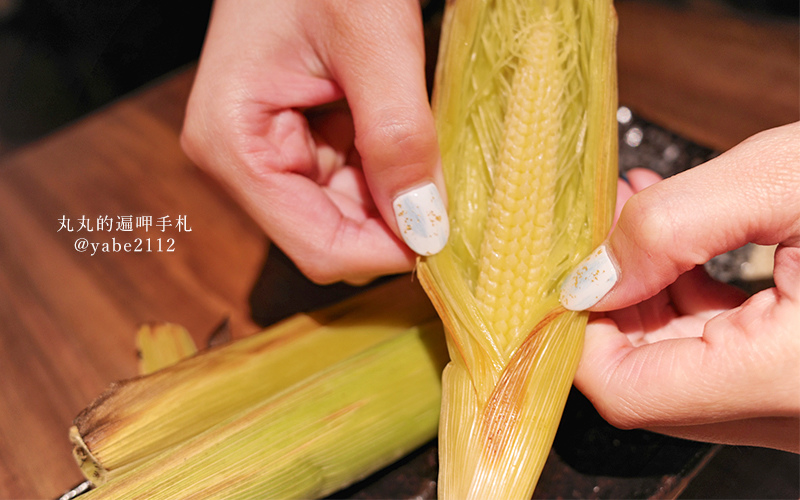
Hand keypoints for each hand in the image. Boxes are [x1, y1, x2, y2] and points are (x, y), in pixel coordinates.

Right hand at [181, 0, 447, 284]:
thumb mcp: (373, 38)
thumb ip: (398, 136)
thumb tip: (427, 227)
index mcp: (234, 144)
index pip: (318, 246)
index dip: (387, 250)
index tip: (448, 233)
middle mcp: (241, 161)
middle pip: (332, 236)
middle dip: (395, 220)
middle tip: (448, 181)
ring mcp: (266, 152)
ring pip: (347, 215)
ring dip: (396, 194)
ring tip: (424, 139)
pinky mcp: (293, 141)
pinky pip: (350, 183)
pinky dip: (388, 171)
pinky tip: (406, 133)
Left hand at [561, 122, 799, 452]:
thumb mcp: (788, 181)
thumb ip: (673, 226)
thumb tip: (593, 271)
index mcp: (789, 378)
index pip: (625, 389)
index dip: (581, 327)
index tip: (575, 266)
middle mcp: (793, 411)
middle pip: (645, 378)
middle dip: (615, 295)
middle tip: (610, 223)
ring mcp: (798, 403)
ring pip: (679, 367)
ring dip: (649, 293)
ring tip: (645, 215)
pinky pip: (722, 355)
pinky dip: (691, 303)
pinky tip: (687, 246)